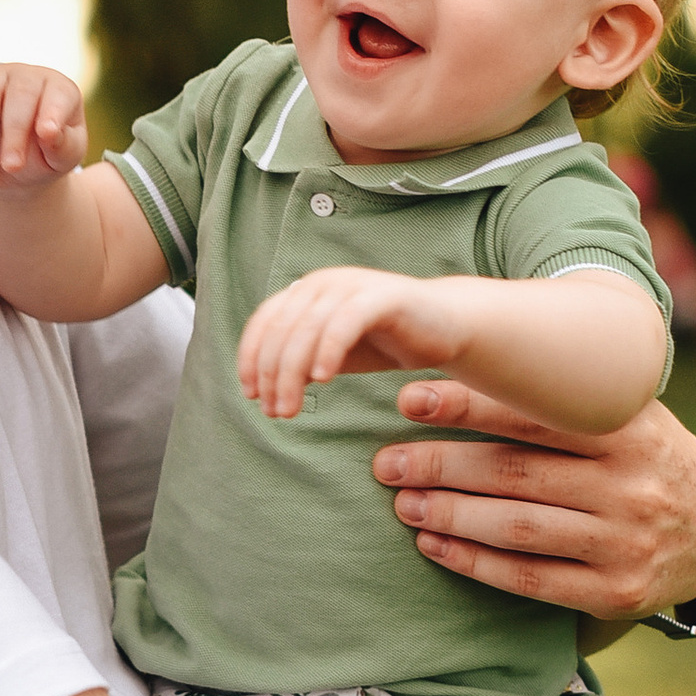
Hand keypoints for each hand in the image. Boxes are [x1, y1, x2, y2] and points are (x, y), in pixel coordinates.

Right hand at [0, 61, 88, 189]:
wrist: (10, 166)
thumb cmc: (44, 157)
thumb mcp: (62, 159)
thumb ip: (63, 147)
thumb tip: (51, 134)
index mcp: (60, 90)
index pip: (58, 95)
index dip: (52, 112)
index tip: (46, 134)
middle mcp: (27, 77)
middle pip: (19, 95)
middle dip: (14, 133)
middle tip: (12, 167)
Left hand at [237, 266, 461, 420]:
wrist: (444, 327)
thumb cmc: (383, 341)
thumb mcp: (330, 356)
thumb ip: (298, 365)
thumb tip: (261, 394)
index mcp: (306, 291)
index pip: (265, 321)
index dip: (250, 359)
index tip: (251, 395)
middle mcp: (324, 282)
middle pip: (282, 329)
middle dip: (271, 375)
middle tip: (275, 412)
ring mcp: (353, 285)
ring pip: (308, 329)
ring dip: (292, 373)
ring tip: (291, 408)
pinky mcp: (383, 296)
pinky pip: (345, 322)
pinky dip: (328, 350)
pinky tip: (322, 381)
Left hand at [372, 384, 695, 622]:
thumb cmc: (646, 460)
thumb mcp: (629, 416)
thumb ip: (566, 398)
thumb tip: (463, 365)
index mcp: (631, 429)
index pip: (535, 415)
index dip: (467, 406)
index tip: (409, 400)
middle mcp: (632, 484)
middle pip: (517, 473)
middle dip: (442, 465)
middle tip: (387, 462)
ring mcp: (626, 542)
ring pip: (519, 527)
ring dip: (450, 515)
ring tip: (403, 502)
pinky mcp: (616, 591)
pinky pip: (531, 579)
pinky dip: (475, 562)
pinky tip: (434, 545)